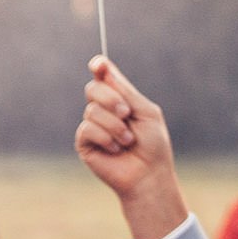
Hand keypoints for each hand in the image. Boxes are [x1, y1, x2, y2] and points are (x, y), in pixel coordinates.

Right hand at [75, 56, 190, 238]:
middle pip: (93, 89)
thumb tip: (102, 68)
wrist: (147, 174)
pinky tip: (115, 149)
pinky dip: (105, 138)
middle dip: (111, 99)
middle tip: (127, 114)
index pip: (104, 77)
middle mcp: (103, 110)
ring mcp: (92, 126)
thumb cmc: (152, 144)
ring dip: (114, 126)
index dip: (99, 67)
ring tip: (127, 141)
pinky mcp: (84, 143)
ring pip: (92, 111)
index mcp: (120, 99)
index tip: (98, 65)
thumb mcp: (144, 111)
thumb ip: (125, 91)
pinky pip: (87, 129)